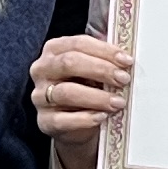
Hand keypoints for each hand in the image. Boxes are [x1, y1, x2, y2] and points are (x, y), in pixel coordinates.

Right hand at [30, 33, 131, 168]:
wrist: (77, 124)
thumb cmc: (87, 88)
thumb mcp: (94, 70)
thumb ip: (105, 59)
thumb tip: (126, 56)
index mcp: (54, 50)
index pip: (77, 44)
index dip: (104, 51)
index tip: (126, 61)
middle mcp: (42, 70)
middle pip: (69, 63)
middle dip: (100, 70)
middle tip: (123, 79)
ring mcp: (40, 96)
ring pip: (66, 92)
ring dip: (96, 97)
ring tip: (118, 102)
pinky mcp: (45, 121)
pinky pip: (63, 120)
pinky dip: (85, 119)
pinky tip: (102, 116)